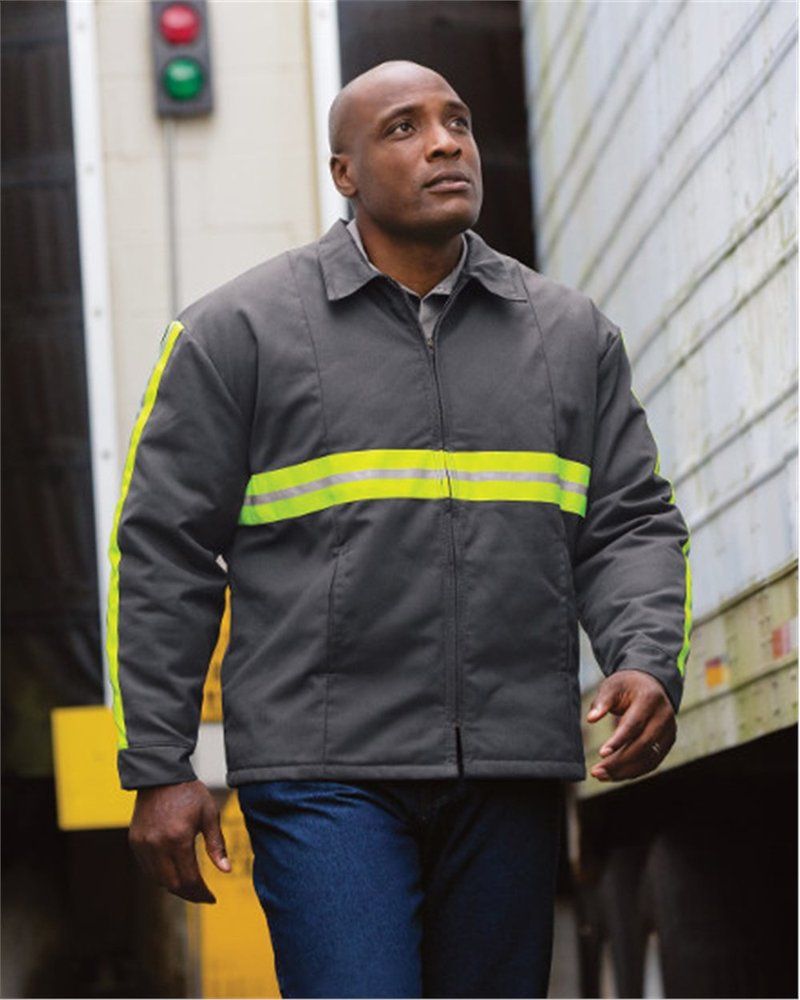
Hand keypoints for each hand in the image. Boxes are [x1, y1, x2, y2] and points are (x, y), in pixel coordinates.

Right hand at [128, 779, 230, 903]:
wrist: (161, 775)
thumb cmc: (189, 793)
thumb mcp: (209, 815)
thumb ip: (216, 844)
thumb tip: (226, 870)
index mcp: (178, 839)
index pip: (189, 879)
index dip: (201, 893)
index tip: (212, 898)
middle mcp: (157, 845)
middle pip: (172, 885)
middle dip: (189, 894)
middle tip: (202, 896)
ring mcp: (143, 845)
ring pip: (158, 880)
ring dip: (174, 887)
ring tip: (191, 886)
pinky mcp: (135, 842)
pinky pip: (147, 868)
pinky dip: (161, 876)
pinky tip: (174, 873)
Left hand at [586, 669, 675, 781]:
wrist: (650, 684)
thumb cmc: (627, 685)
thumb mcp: (612, 685)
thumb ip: (602, 701)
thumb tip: (591, 719)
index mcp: (650, 700)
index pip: (634, 725)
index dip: (618, 741)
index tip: (601, 753)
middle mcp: (664, 717)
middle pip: (643, 746)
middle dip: (619, 762)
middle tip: (596, 772)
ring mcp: (669, 731)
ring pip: (649, 758)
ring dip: (625, 771)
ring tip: (601, 776)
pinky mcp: (668, 742)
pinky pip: (652, 762)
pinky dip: (634, 771)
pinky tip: (615, 775)